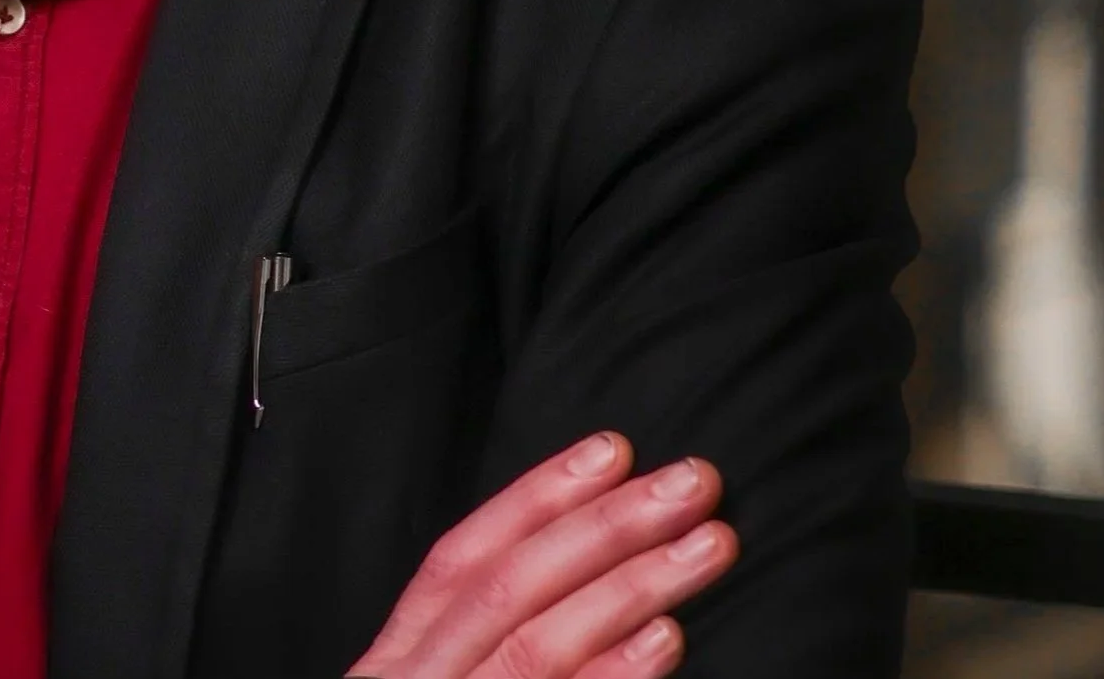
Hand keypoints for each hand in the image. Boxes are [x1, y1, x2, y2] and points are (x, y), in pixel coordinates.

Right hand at [347, 433, 736, 677]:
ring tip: (707, 547)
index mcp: (396, 665)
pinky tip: (666, 646)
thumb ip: (478, 653)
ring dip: (630, 586)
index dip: (535, 496)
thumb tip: (581, 593)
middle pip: (510, 588)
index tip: (612, 447)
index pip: (460, 557)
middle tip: (694, 482)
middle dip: (606, 525)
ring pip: (536, 645)